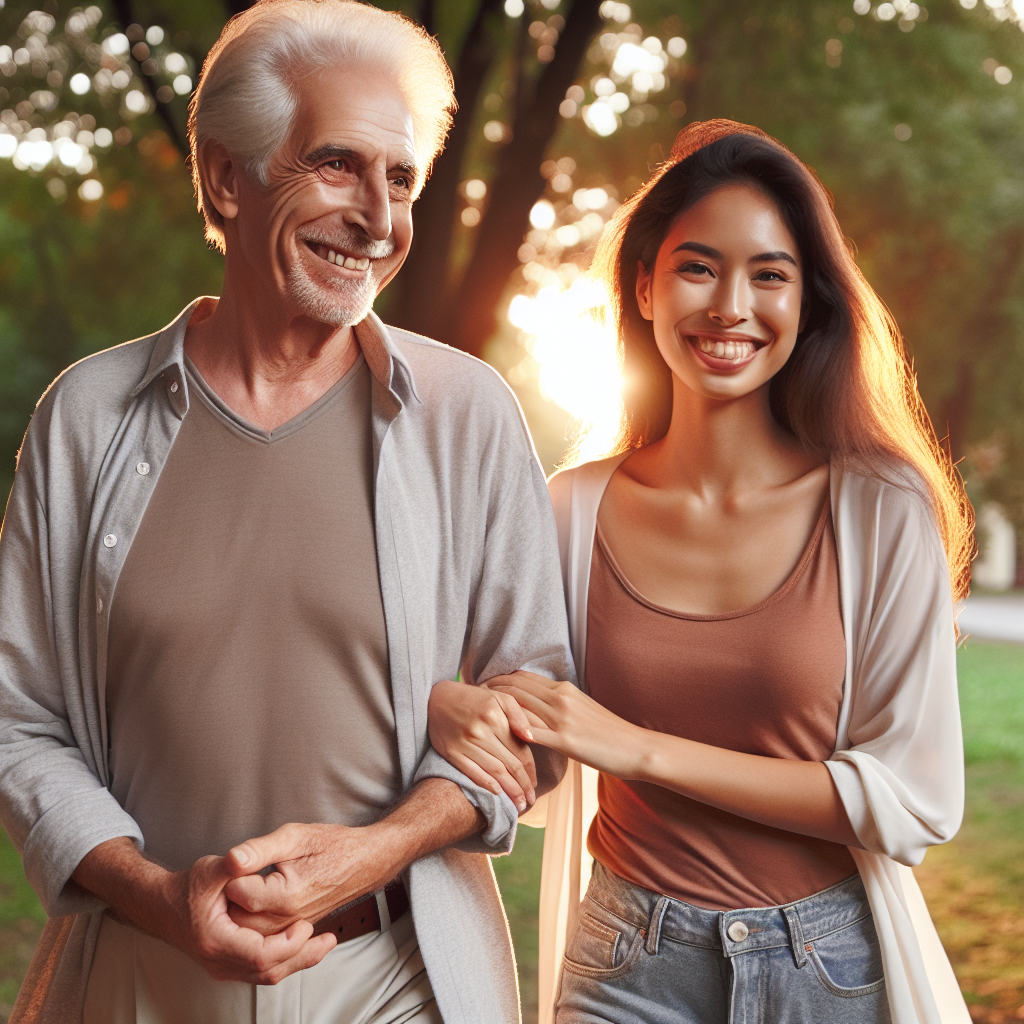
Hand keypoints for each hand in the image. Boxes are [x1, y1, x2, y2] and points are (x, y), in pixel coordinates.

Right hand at [72, 838, 335, 984]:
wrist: (165, 906)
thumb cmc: (190, 887)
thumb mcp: (212, 869)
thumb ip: (233, 864)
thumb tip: (241, 856)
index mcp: (215, 939)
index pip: (259, 954)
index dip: (287, 943)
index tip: (307, 924)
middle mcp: (219, 961)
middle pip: (268, 971)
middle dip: (302, 955)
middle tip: (326, 937)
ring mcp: (224, 967)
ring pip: (267, 976)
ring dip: (298, 961)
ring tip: (325, 943)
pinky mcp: (230, 966)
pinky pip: (262, 972)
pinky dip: (286, 960)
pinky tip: (304, 945)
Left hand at [224, 822, 396, 935]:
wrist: (364, 862)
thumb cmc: (332, 845)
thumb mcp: (295, 836)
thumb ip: (260, 849)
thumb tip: (231, 859)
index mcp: (286, 895)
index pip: (237, 892)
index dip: (232, 873)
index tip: (240, 860)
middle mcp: (287, 919)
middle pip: (236, 918)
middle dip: (229, 896)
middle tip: (239, 871)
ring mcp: (290, 928)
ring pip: (246, 930)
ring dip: (238, 909)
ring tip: (247, 882)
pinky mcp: (292, 930)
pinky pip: (261, 934)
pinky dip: (251, 919)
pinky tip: (255, 898)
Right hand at [427, 678, 536, 810]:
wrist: (437, 698)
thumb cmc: (474, 699)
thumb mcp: (499, 697)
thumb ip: (518, 715)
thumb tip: (530, 738)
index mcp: (496, 718)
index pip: (520, 751)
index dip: (530, 771)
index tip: (535, 785)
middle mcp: (481, 732)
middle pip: (509, 765)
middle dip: (523, 786)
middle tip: (530, 800)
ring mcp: (465, 743)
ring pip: (494, 772)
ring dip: (509, 791)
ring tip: (518, 804)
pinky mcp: (451, 752)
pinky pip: (471, 772)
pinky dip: (486, 785)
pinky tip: (497, 794)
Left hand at [488, 672, 645, 778]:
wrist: (635, 746)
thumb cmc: (610, 731)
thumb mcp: (583, 708)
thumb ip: (560, 703)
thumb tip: (538, 703)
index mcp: (564, 689)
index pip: (523, 678)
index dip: (500, 680)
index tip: (483, 686)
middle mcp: (561, 698)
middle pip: (515, 688)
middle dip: (490, 691)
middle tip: (471, 697)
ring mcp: (562, 718)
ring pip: (519, 706)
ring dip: (496, 709)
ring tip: (477, 715)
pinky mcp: (566, 740)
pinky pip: (533, 733)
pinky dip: (514, 732)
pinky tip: (498, 736)